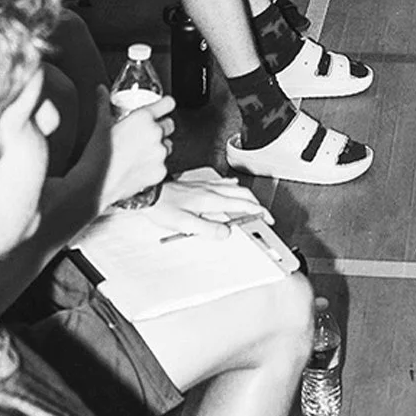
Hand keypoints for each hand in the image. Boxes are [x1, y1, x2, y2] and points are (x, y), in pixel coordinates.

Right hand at [94, 88, 173, 211]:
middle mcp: (156, 134)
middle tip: (144, 134)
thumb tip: (100, 90)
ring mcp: (160, 154)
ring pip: (168, 145)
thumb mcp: (100, 125)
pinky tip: (139, 167)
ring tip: (140, 153)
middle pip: (169, 125)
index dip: (165, 105)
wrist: (94, 185)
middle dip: (160, 128)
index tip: (163, 107)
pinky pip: (163, 165)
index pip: (168, 103)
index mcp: (144, 118)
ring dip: (159, 147)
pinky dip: (154, 166)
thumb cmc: (96, 155)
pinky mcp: (160, 172)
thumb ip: (103, 104)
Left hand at [140, 177, 270, 240]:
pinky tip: (230, 186)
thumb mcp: (184, 224)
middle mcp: (210, 190)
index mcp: (211, 200)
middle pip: (242, 193)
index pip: (242, 204)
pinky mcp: (197, 184)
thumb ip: (207, 229)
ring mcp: (204, 185)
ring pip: (233, 186)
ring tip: (252, 202)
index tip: (267, 217)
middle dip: (256, 203)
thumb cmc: (162, 206)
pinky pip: (221, 182)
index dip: (258, 211)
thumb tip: (226, 233)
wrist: (149, 192)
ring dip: (246, 194)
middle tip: (263, 213)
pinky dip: (232, 186)